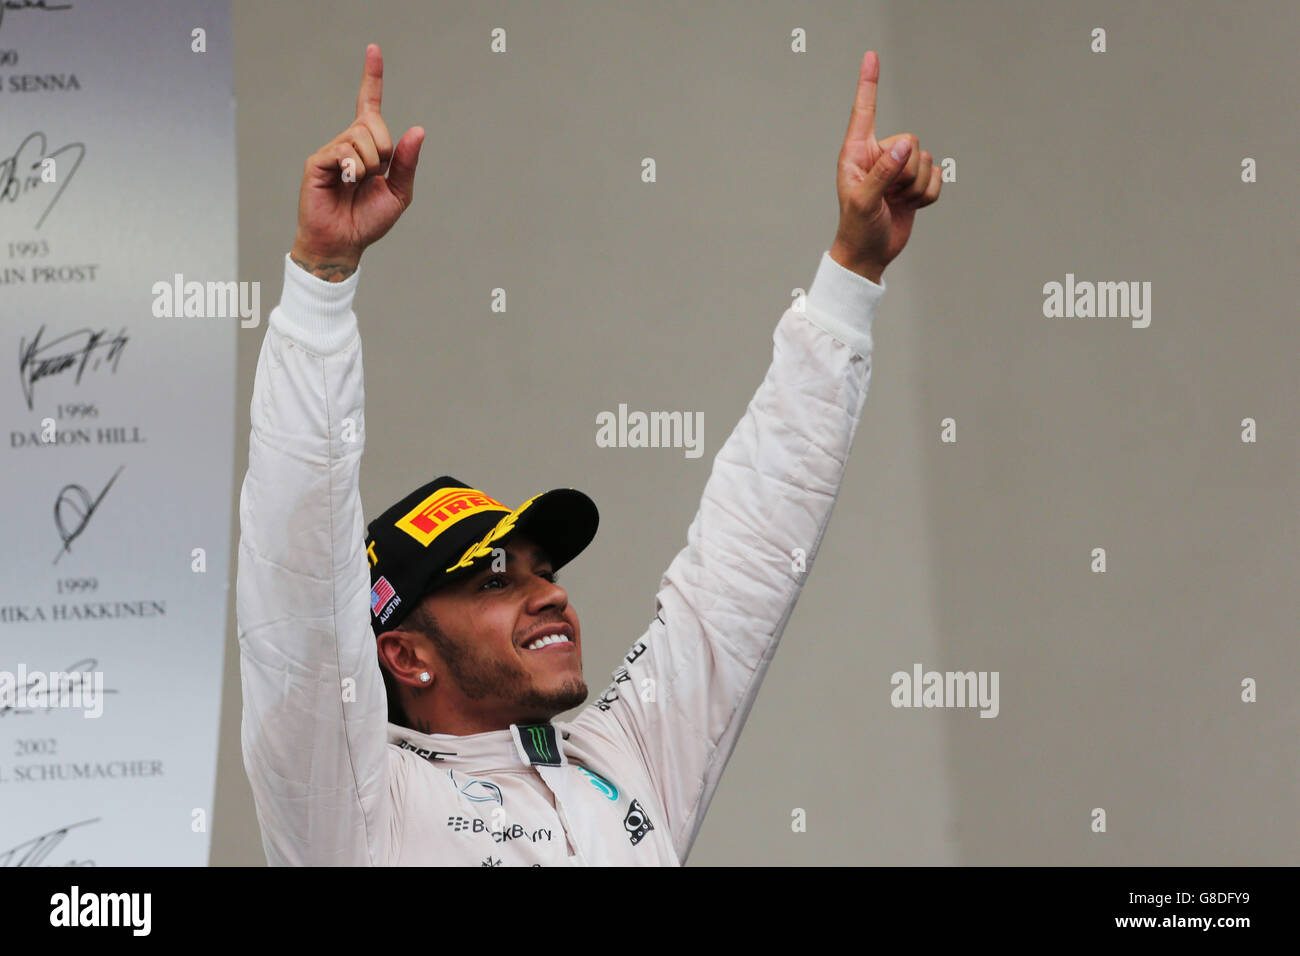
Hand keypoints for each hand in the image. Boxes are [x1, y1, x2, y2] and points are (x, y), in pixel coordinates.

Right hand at [290, 44, 424, 279]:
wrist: (344, 242)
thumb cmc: (368, 219)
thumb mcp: (399, 193)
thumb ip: (407, 162)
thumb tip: (418, 129)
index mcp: (370, 147)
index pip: (369, 105)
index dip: (372, 77)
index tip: (374, 50)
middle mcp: (350, 143)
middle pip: (374, 124)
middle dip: (385, 151)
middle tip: (373, 176)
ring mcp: (333, 150)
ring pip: (361, 138)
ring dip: (369, 165)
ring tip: (356, 184)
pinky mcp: (318, 161)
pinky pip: (344, 152)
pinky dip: (352, 169)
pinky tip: (344, 183)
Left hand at [830, 50, 940, 282]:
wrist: (870, 255)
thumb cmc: (857, 229)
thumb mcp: (864, 202)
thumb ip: (882, 173)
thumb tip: (905, 146)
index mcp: (857, 153)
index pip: (864, 111)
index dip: (869, 83)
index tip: (872, 55)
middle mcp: (878, 155)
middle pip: (910, 142)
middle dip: (906, 173)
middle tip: (889, 196)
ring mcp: (897, 169)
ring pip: (925, 160)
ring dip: (916, 188)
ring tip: (895, 203)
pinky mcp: (915, 184)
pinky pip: (937, 177)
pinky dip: (928, 196)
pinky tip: (910, 207)